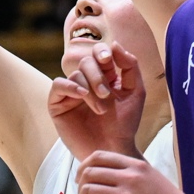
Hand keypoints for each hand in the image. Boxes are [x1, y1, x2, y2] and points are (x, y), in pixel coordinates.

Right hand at [48, 42, 144, 159]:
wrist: (113, 149)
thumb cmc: (125, 124)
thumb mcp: (135, 92)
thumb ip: (130, 67)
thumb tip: (114, 44)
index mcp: (105, 77)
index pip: (99, 54)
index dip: (102, 52)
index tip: (109, 59)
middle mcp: (87, 82)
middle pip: (86, 61)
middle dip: (97, 75)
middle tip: (106, 94)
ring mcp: (71, 93)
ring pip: (75, 74)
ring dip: (89, 88)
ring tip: (100, 108)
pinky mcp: (58, 104)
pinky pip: (58, 84)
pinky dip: (70, 86)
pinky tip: (82, 96)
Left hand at [73, 149, 193, 193]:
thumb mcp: (153, 180)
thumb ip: (132, 176)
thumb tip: (106, 180)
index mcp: (137, 166)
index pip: (98, 157)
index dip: (84, 167)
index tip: (81, 179)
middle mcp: (130, 178)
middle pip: (89, 174)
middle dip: (81, 186)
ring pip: (87, 193)